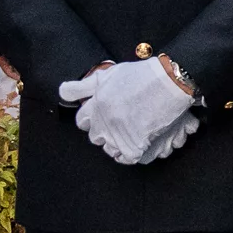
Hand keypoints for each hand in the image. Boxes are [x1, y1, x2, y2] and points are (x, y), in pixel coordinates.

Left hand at [62, 57, 197, 164]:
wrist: (170, 82)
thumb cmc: (141, 76)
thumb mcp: (107, 74)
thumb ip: (82, 86)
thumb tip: (62, 93)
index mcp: (95, 105)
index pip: (82, 121)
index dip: (91, 119)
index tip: (102, 116)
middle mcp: (103, 121)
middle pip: (95, 137)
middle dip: (104, 132)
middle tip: (119, 125)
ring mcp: (118, 134)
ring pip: (109, 149)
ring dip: (117, 144)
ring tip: (129, 135)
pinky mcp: (134, 145)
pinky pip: (125, 158)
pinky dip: (129, 154)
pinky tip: (137, 145)